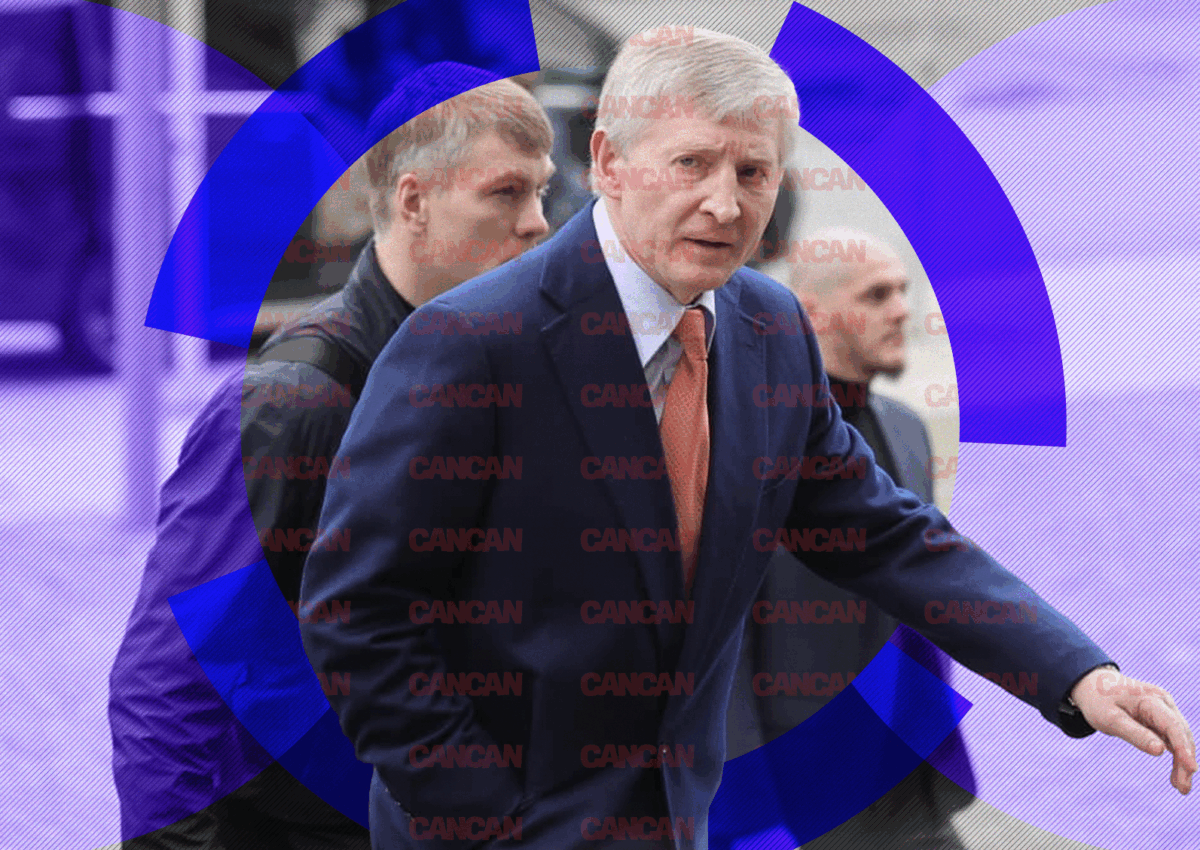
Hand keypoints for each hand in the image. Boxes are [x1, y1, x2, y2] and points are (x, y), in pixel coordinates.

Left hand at [1070, 667, 1196, 793]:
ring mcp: (1165, 708)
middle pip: (1181, 734)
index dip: (1183, 748)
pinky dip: (1176, 755)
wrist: (1093, 684)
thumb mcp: (1109, 719)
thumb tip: (1160, 751)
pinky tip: (1176, 774)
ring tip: (1181, 787)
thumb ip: (1135, 734)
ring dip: (1183, 761)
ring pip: (1180, 737)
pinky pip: (1174, 737)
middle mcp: (1163, 702)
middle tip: (1183, 788)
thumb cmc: (1099, 701)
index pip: (1173, 726)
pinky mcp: (1162, 716)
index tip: (1191, 768)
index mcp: (1150, 699)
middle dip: (1185, 761)